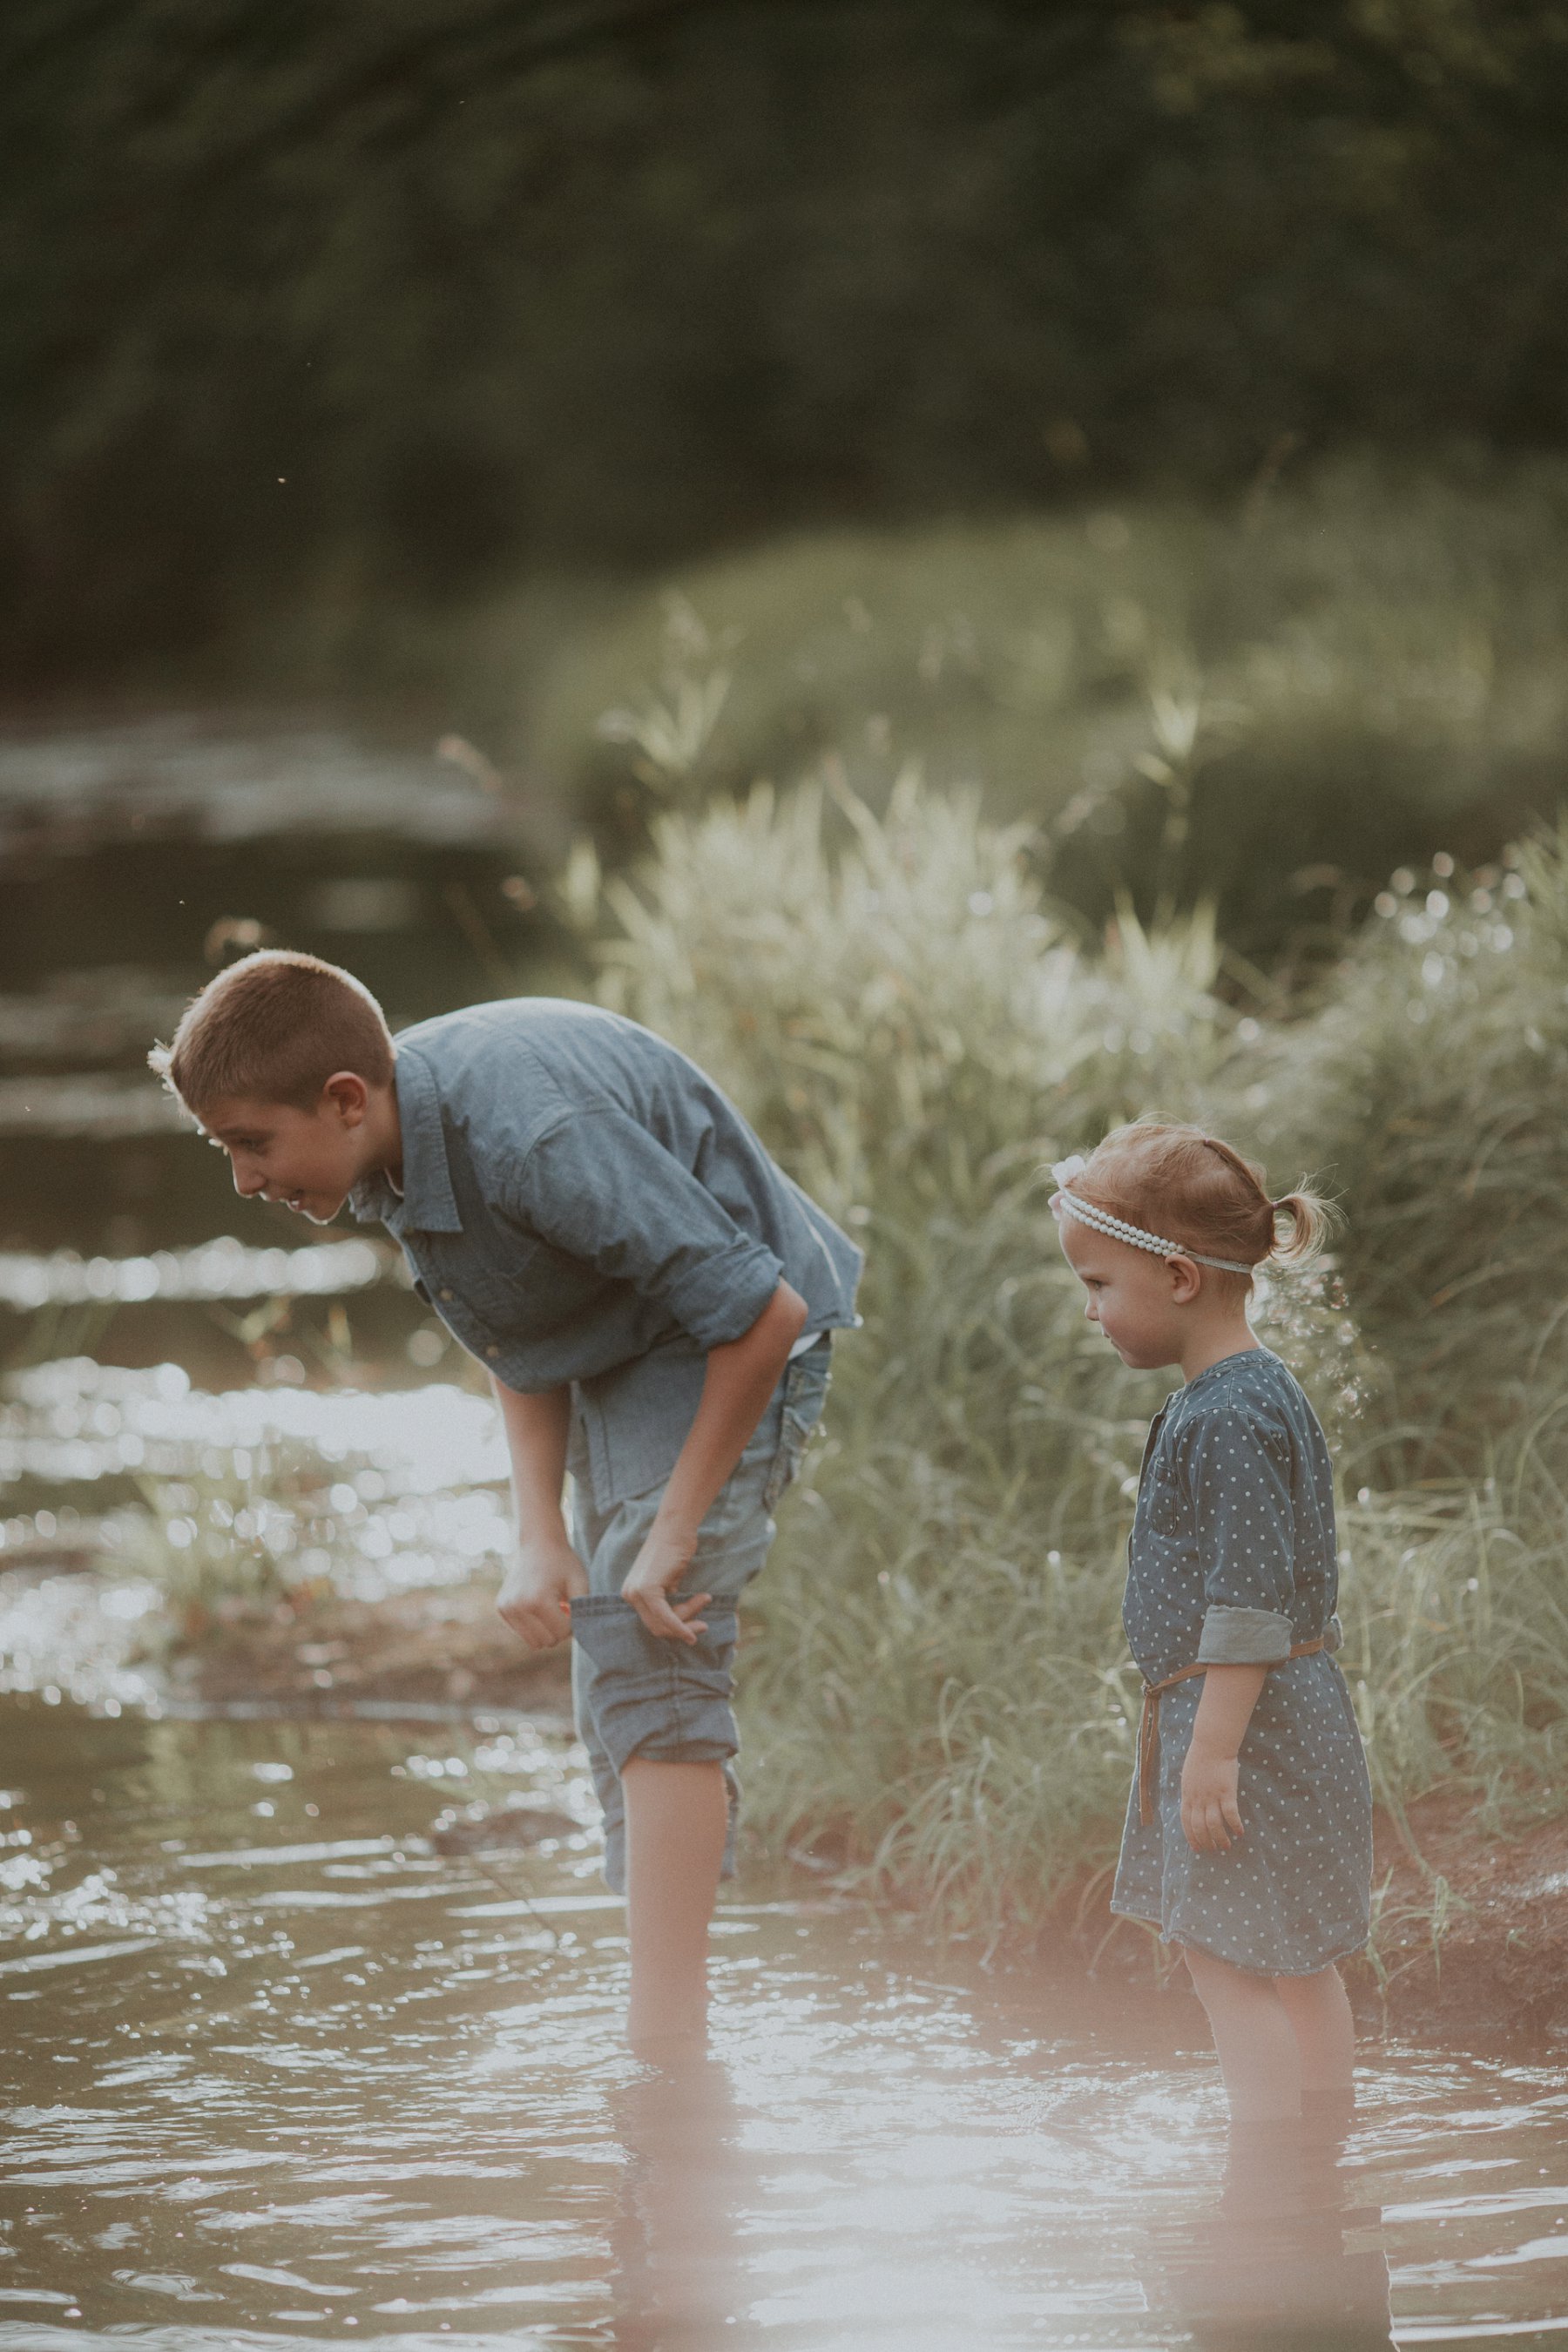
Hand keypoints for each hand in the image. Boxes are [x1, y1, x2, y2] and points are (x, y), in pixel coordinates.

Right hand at [496, 1537, 586, 1649]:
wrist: (538, 1543)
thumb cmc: (563, 1563)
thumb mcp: (580, 1583)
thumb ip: (582, 1611)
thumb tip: (579, 1634)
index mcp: (538, 1600)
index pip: (562, 1633)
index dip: (572, 1622)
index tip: (571, 1606)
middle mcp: (517, 1606)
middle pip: (547, 1642)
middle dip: (558, 1629)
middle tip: (561, 1607)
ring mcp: (506, 1608)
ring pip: (534, 1642)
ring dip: (546, 1630)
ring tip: (549, 1608)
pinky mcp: (501, 1609)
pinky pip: (523, 1633)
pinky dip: (533, 1626)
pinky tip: (536, 1605)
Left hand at [620, 1519, 710, 1643]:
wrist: (676, 1527)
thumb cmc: (676, 1549)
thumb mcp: (669, 1582)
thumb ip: (667, 1602)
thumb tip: (679, 1629)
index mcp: (632, 1594)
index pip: (654, 1622)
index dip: (677, 1626)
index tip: (699, 1622)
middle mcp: (629, 1595)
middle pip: (658, 1627)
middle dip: (683, 1627)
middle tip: (704, 1625)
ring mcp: (636, 1593)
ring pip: (664, 1624)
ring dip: (688, 1620)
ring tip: (705, 1600)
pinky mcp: (647, 1590)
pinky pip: (666, 1618)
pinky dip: (680, 1628)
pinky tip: (691, 1635)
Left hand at [1181, 1745, 1243, 1852]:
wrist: (1212, 1744)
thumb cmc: (1201, 1757)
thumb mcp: (1188, 1776)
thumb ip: (1189, 1790)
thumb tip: (1189, 1798)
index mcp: (1187, 1795)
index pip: (1187, 1822)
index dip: (1191, 1838)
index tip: (1197, 1849)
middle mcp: (1198, 1798)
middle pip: (1199, 1827)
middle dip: (1206, 1842)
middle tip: (1214, 1850)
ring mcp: (1211, 1796)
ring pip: (1213, 1825)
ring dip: (1220, 1838)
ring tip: (1226, 1846)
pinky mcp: (1226, 1792)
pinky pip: (1230, 1814)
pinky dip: (1235, 1825)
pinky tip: (1240, 1832)